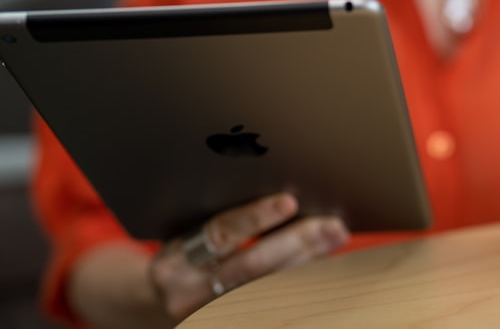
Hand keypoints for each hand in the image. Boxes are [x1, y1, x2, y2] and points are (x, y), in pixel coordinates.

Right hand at [150, 192, 349, 320]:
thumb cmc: (181, 257)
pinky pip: (272, 305)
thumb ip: (221, 223)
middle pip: (252, 267)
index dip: (255, 217)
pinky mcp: (223, 324)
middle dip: (297, 242)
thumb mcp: (186, 234)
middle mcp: (187, 293)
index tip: (289, 201)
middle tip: (332, 224)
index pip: (219, 233)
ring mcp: (206, 317)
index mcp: (174, 261)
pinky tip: (323, 265)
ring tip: (335, 238)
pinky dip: (300, 282)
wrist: (152, 304)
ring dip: (308, 262)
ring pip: (267, 288)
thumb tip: (282, 196)